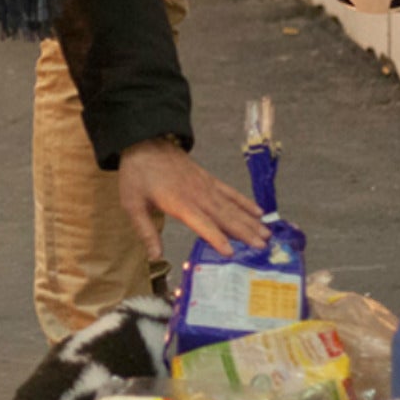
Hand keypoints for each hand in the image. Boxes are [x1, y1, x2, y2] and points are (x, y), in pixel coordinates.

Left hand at [116, 139, 267, 259]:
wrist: (144, 142)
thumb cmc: (137, 175)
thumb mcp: (132, 204)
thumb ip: (146, 231)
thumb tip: (155, 256)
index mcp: (179, 202)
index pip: (202, 223)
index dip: (216, 238)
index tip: (231, 253)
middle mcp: (197, 195)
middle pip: (224, 216)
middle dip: (244, 232)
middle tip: (263, 247)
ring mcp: (206, 185)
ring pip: (232, 206)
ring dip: (250, 220)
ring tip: (267, 234)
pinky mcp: (209, 179)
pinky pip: (230, 192)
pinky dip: (245, 202)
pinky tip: (259, 212)